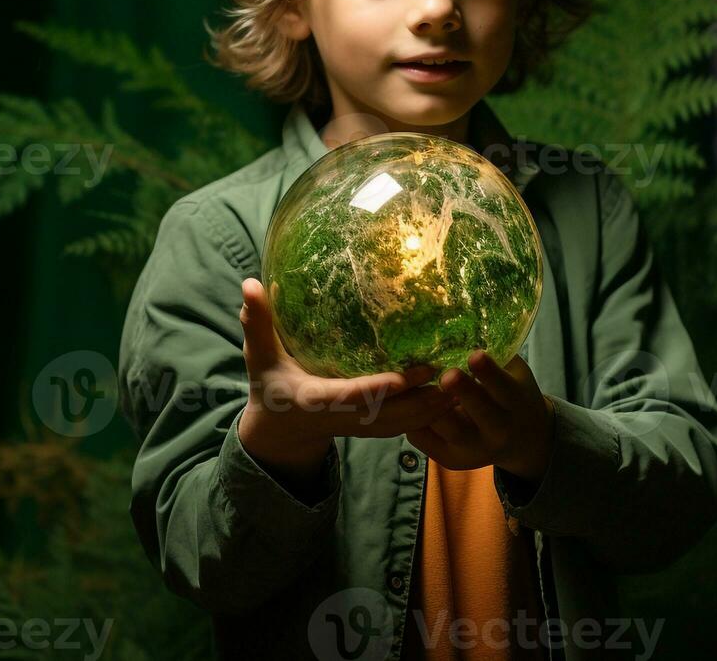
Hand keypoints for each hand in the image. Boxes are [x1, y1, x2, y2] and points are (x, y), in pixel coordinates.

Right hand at [237, 278, 458, 464]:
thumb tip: (249, 284)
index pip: (352, 396)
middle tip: (453, 374)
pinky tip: (458, 391)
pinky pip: (410, 425)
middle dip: (423, 401)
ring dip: (436, 408)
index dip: (379, 390)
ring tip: (467, 382)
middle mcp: (345, 418)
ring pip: (406, 425)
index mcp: (317, 399)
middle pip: (391, 417)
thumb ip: (256, 322)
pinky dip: (434, 413)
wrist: (281, 432)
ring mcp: (362, 427)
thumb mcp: (259, 355)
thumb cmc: (269, 384)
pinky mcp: (375, 428)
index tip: (406, 377)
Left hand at [406, 349, 554, 478]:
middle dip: (463, 392)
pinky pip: (425, 439)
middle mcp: (498, 430)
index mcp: (515, 402)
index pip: (503, 387)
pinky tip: (405, 400)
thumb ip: (496, 354)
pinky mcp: (450, 459)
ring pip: (447, 428)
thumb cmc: (512, 392)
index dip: (489, 372)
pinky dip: (413, 420)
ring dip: (430, 405)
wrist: (522, 439)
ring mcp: (474, 449)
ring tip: (415, 383)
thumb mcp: (514, 371)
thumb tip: (465, 317)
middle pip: (479, 412)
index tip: (475, 355)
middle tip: (447, 375)